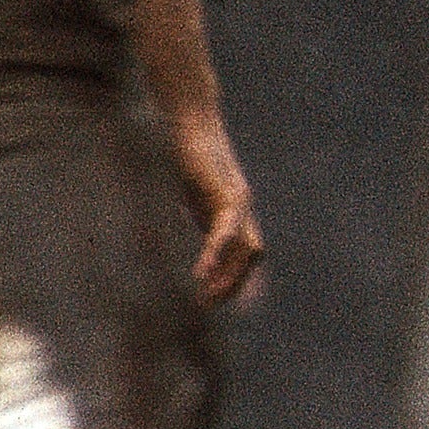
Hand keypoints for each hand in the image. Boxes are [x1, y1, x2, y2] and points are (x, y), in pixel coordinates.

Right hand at [171, 93, 266, 306]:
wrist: (190, 121)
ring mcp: (239, 202)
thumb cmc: (185, 154)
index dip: (237, 279)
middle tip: (208, 306)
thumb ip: (192, 211)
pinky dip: (216, 254)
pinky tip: (201, 274)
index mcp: (233, 212)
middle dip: (235, 284)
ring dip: (228, 277)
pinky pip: (227, 232)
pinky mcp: (227, 194)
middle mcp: (243, 209)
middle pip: (252, 256)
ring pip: (246, 249)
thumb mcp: (189, 191)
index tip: (214, 302)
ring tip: (206, 298)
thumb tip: (176, 228)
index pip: (246, 253)